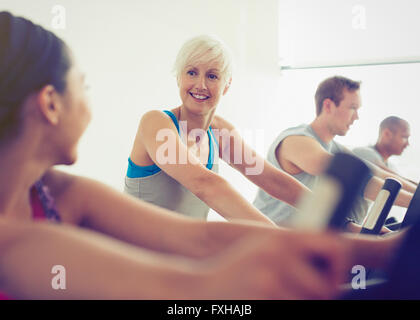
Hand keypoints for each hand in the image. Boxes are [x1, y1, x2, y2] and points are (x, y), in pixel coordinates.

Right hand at [201, 229, 348, 298]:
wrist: (203, 288)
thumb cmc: (236, 269)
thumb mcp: (262, 246)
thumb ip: (292, 246)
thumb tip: (333, 254)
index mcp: (281, 237)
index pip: (333, 246)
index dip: (338, 264)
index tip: (331, 275)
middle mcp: (278, 254)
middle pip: (326, 287)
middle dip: (320, 296)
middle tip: (307, 295)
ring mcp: (270, 279)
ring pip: (311, 302)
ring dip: (301, 304)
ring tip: (281, 296)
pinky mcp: (265, 298)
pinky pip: (293, 309)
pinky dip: (286, 306)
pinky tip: (269, 300)